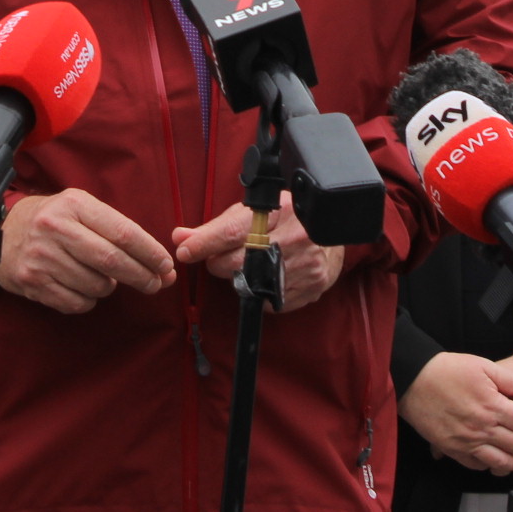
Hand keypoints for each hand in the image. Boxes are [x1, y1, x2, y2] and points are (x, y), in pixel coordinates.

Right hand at [0, 190, 176, 313]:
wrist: (1, 235)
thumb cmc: (54, 221)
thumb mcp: (80, 209)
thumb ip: (116, 230)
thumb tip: (159, 264)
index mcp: (74, 205)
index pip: (123, 232)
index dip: (150, 252)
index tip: (166, 266)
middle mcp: (56, 229)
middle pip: (112, 261)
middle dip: (141, 276)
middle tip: (156, 284)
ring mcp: (42, 257)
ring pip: (96, 285)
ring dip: (109, 287)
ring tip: (103, 278)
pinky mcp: (32, 282)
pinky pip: (76, 303)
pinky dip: (89, 300)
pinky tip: (82, 287)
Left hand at [172, 193, 345, 311]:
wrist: (331, 235)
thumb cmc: (288, 218)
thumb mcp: (255, 212)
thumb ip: (217, 227)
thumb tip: (180, 238)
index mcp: (281, 210)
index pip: (234, 230)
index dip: (205, 242)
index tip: (184, 250)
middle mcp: (296, 237)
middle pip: (239, 261)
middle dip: (219, 263)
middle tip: (218, 258)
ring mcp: (306, 265)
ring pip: (253, 284)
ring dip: (241, 278)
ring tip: (249, 264)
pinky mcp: (311, 287)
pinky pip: (270, 301)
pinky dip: (261, 293)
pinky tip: (267, 278)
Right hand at [397, 352, 512, 473]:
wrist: (413, 380)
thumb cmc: (445, 371)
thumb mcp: (482, 366)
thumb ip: (510, 379)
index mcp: (491, 406)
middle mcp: (481, 428)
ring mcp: (467, 442)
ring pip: (500, 461)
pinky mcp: (453, 449)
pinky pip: (477, 465)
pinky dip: (490, 464)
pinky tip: (495, 457)